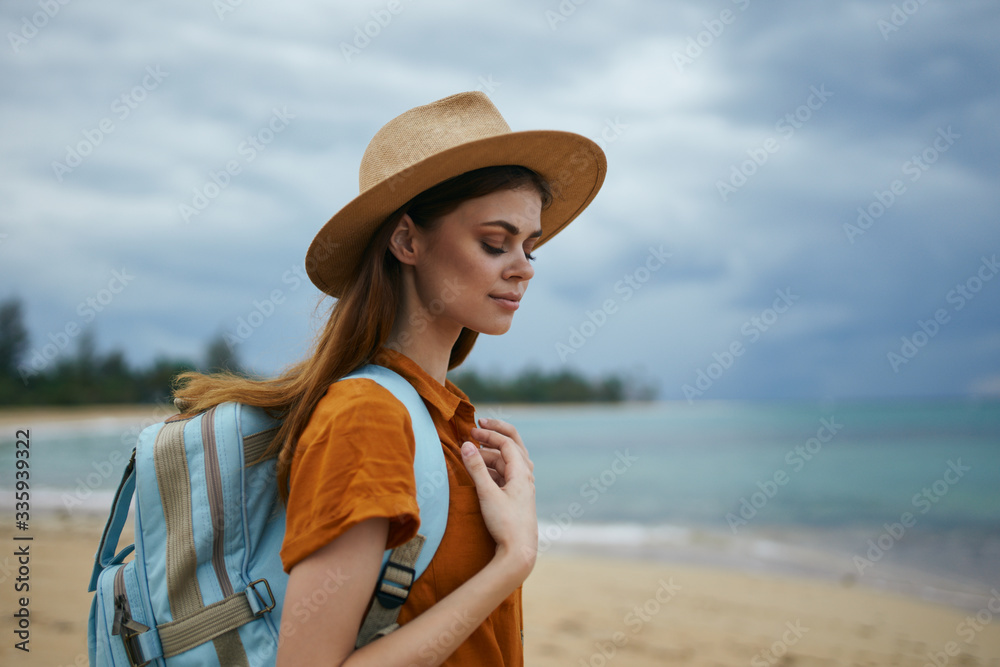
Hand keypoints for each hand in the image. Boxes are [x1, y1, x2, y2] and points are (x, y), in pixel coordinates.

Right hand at [460, 418, 537, 577]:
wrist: (519, 552)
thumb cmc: (505, 524)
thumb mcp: (487, 494)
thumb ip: (476, 468)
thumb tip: (466, 444)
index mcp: (522, 473)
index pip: (506, 443)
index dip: (489, 434)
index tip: (470, 431)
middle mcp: (525, 477)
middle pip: (513, 445)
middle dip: (496, 433)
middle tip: (479, 423)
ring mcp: (522, 487)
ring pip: (509, 460)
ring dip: (492, 452)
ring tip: (474, 450)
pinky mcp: (517, 497)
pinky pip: (506, 473)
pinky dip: (494, 466)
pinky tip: (481, 470)